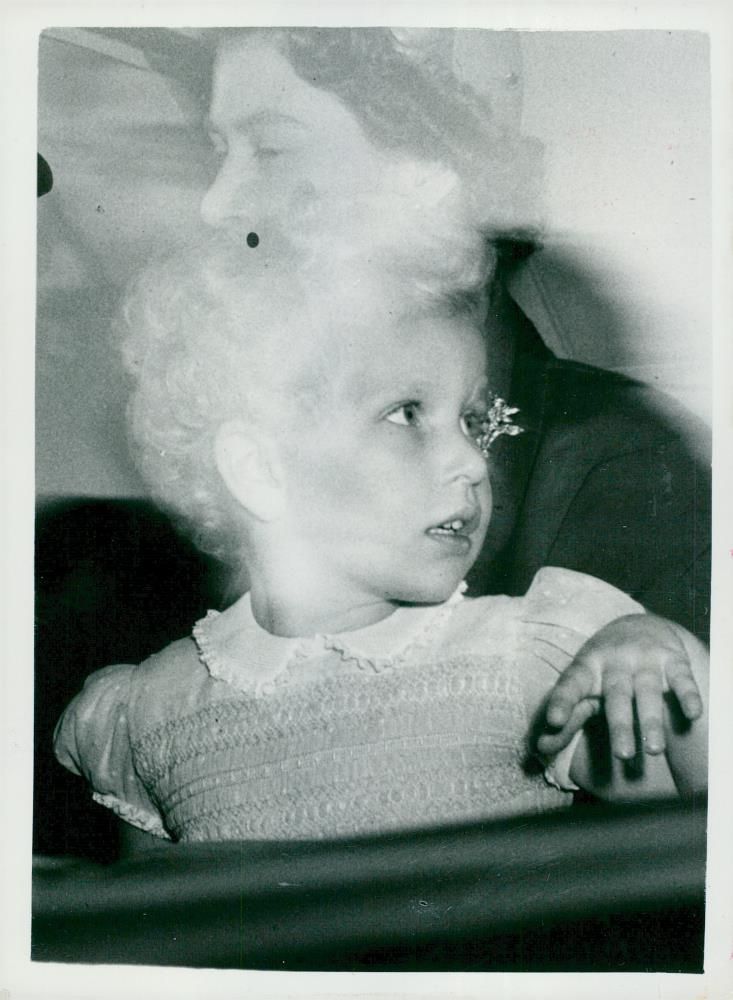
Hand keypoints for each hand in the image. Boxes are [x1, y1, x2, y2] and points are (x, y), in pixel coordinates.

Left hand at [537, 614, 703, 761]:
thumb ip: (566, 719)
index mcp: (586, 668)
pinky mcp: (672, 659)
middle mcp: (614, 662)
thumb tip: (541, 746)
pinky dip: (688, 694)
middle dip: (620, 725)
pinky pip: (681, 678)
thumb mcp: (582, 688)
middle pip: (616, 696)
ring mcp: (644, 659)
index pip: (570, 685)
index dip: (562, 702)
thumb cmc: (604, 670)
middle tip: (622, 755)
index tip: (553, 719)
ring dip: (651, 719)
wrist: (639, 625)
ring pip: (648, 691)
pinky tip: (692, 713)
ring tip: (653, 749)